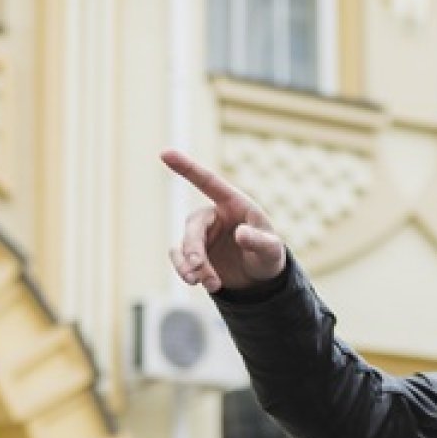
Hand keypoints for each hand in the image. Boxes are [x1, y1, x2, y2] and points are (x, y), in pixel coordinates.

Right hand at [161, 148, 287, 292]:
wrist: (261, 278)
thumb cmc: (268, 254)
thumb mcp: (271, 250)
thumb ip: (259, 241)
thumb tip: (241, 235)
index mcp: (233, 204)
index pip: (208, 182)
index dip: (187, 168)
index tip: (165, 152)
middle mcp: (213, 216)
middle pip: (193, 227)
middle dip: (194, 250)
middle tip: (200, 270)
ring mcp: (200, 235)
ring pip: (184, 245)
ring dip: (191, 266)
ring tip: (211, 284)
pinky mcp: (193, 253)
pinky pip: (179, 258)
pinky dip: (185, 270)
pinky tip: (198, 283)